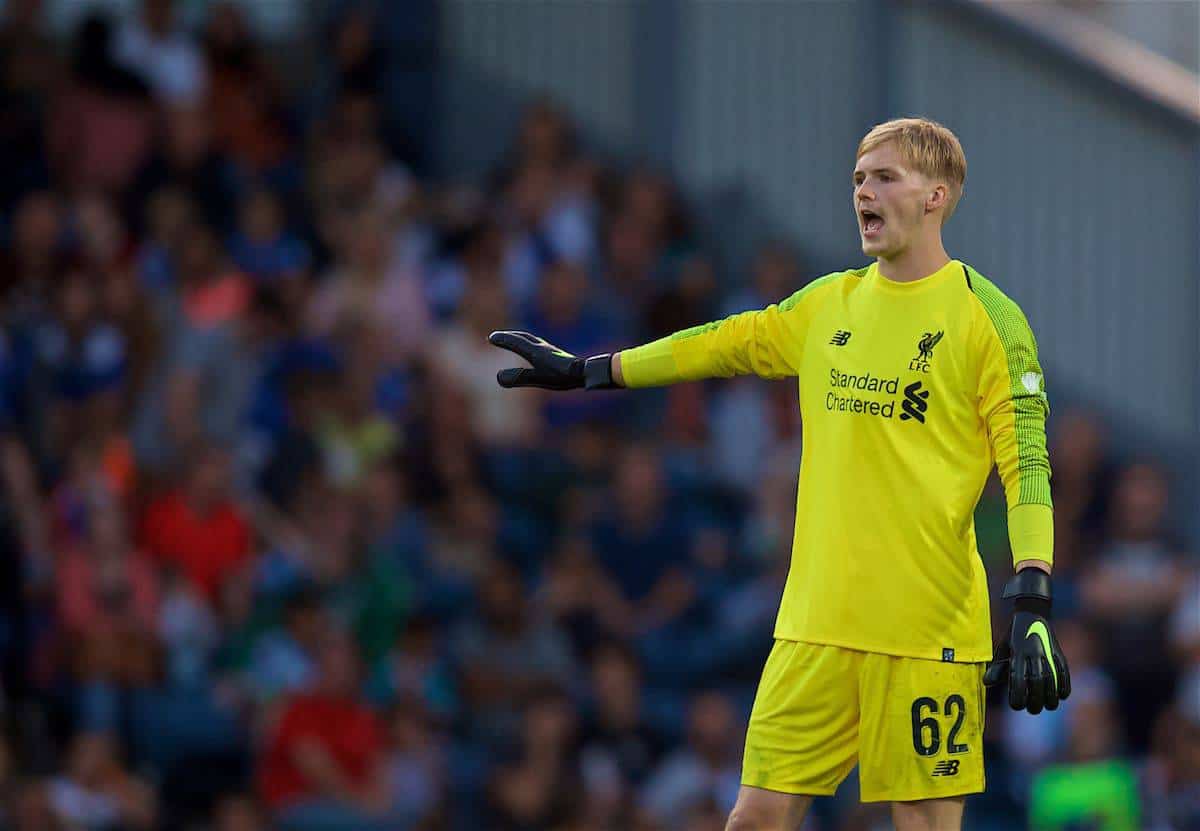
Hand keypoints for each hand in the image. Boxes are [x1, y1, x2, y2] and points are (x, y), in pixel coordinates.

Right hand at [489, 331, 615, 389]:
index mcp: (535, 350)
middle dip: (508, 336)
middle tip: (496, 337)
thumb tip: (497, 376)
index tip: (491, 338)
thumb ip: (519, 377)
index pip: (515, 342)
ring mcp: (549, 350)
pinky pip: (537, 345)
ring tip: (512, 340)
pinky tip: (533, 351)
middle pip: (522, 337)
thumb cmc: (562, 376)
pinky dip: (529, 344)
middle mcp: (541, 346)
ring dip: (518, 338)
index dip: (503, 340)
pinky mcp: (555, 355)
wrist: (585, 371)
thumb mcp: (538, 378)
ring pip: (530, 340)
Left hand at [983, 569, 1070, 713]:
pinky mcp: (1059, 653)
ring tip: (1047, 706)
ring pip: (1052, 679)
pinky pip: (1064, 671)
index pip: (1018, 679)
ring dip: (1051, 696)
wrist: (1032, 613)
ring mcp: (1048, 653)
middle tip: (1032, 709)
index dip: (1018, 695)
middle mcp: (1033, 653)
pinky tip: (1062, 696)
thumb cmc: (1013, 635)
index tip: (1016, 706)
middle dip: (1035, 700)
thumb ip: (997, 667)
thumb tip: (987, 683)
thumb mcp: (1002, 648)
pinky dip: (1065, 685)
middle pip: (1037, 682)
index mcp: (1017, 653)